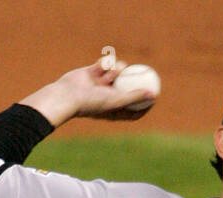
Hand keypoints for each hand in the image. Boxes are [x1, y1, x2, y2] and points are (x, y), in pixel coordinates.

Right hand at [21, 60, 156, 127]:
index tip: (154, 96)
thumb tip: (153, 95)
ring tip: (114, 70)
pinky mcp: (92, 72)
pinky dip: (104, 63)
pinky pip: (104, 64)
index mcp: (113, 109)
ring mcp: (100, 84)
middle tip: (144, 71)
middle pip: (127, 88)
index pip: (133, 110)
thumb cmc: (91, 102)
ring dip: (117, 68)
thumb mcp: (116, 100)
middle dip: (135, 80)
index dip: (145, 104)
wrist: (68, 94)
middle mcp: (107, 97)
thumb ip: (135, 97)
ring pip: (117, 71)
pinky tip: (101, 65)